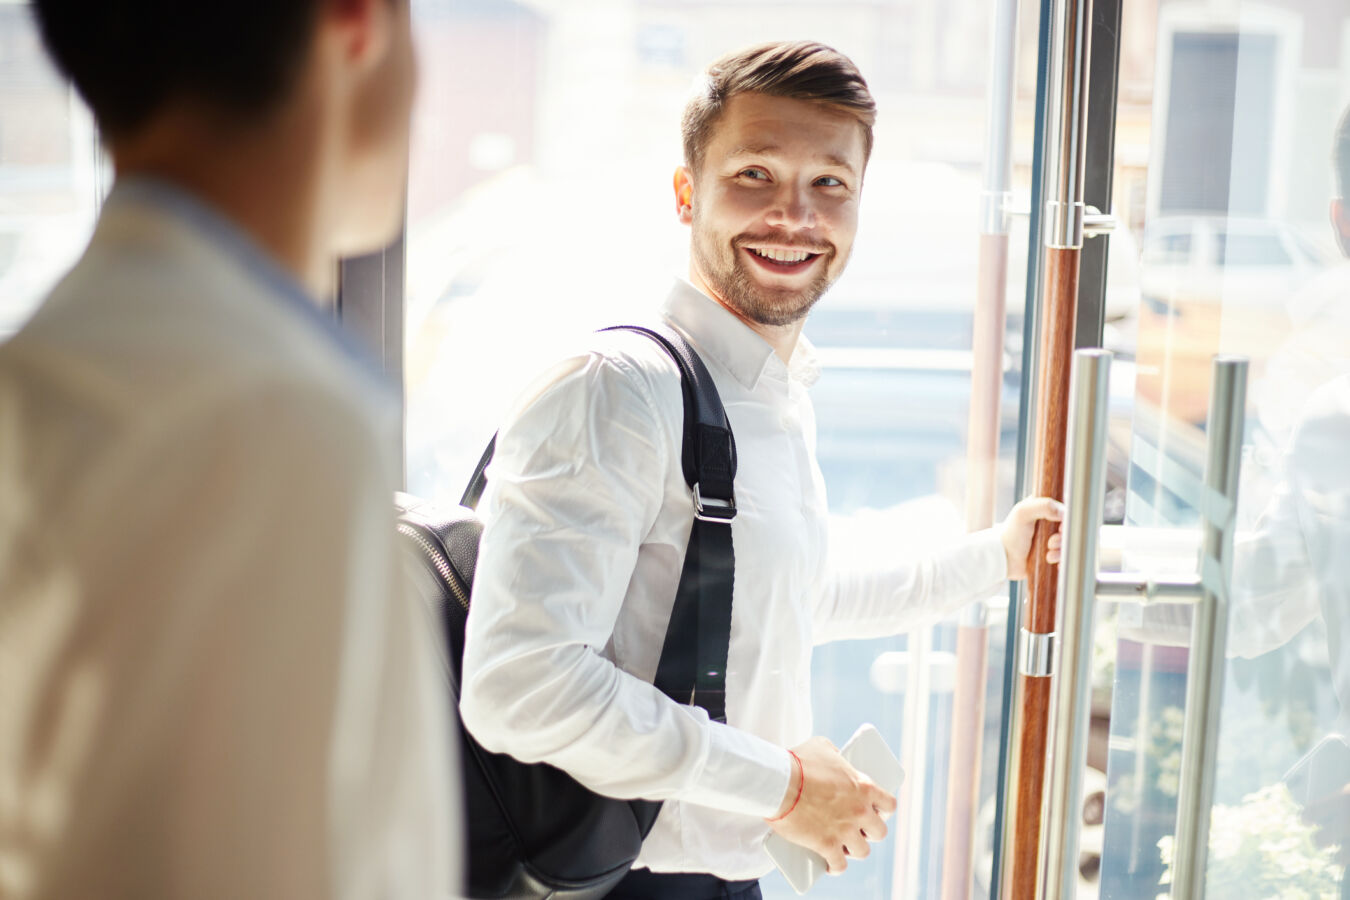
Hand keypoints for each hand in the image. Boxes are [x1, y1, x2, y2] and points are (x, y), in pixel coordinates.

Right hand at [766, 737, 896, 874]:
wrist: (778, 783)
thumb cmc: (797, 762)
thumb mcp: (822, 747)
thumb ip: (835, 754)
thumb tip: (836, 757)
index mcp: (863, 787)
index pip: (889, 805)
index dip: (884, 811)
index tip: (876, 811)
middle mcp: (859, 811)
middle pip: (879, 832)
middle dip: (870, 832)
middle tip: (858, 829)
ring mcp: (844, 830)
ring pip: (862, 851)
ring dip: (854, 850)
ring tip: (845, 847)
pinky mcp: (827, 845)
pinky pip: (839, 865)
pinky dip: (835, 867)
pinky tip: (832, 866)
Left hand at [1000, 497, 1065, 579]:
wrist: (1003, 558)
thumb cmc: (1011, 533)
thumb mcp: (1022, 513)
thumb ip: (1043, 506)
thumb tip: (1064, 512)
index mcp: (1044, 509)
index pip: (1066, 511)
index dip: (1067, 521)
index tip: (1061, 528)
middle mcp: (1049, 524)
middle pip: (1069, 530)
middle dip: (1063, 538)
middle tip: (1051, 543)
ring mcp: (1050, 539)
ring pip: (1067, 545)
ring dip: (1061, 551)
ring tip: (1048, 555)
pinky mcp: (1051, 554)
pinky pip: (1065, 558)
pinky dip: (1062, 561)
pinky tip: (1053, 562)